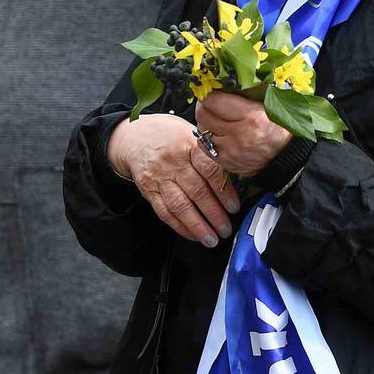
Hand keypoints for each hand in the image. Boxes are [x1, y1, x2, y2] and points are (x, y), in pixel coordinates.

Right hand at [108, 113, 239, 246]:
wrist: (136, 136)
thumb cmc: (172, 136)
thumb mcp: (194, 134)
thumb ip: (211, 154)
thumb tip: (237, 179)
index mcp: (190, 144)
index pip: (210, 170)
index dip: (224, 191)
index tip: (234, 207)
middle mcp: (174, 161)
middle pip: (197, 191)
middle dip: (214, 214)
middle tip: (226, 228)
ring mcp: (160, 177)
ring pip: (180, 205)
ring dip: (197, 225)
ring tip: (211, 238)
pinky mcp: (148, 190)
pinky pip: (164, 212)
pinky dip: (179, 226)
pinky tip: (192, 234)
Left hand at [196, 90, 292, 178]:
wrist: (286, 157)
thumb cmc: (280, 127)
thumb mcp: (269, 105)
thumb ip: (248, 93)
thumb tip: (225, 80)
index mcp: (251, 117)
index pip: (214, 100)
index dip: (210, 93)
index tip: (213, 90)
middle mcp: (238, 135)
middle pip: (203, 114)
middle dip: (205, 106)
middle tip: (212, 102)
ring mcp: (229, 151)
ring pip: (202, 129)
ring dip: (206, 121)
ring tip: (217, 118)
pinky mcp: (225, 162)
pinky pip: (204, 145)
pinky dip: (208, 137)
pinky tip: (219, 133)